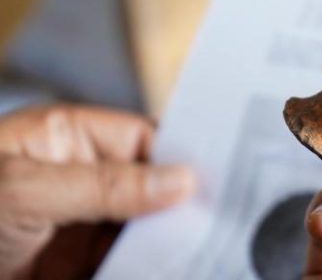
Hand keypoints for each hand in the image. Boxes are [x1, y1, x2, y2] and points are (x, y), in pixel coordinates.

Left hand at [0, 105, 195, 278]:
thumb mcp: (24, 190)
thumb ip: (104, 185)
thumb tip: (179, 180)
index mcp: (64, 138)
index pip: (141, 139)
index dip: (177, 159)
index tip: (212, 181)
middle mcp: (75, 177)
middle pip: (148, 185)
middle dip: (177, 203)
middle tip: (215, 219)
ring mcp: (74, 224)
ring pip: (140, 228)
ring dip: (164, 240)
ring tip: (198, 248)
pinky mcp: (71, 264)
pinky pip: (123, 263)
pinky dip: (146, 266)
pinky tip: (167, 266)